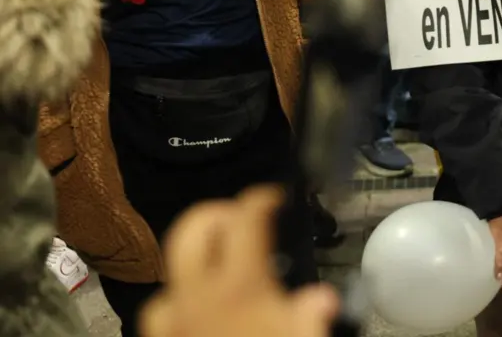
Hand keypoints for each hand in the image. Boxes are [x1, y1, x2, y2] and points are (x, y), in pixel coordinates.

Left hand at [140, 186, 339, 336]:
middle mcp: (197, 298)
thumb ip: (312, 319)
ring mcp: (171, 326)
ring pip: (170, 277)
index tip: (273, 199)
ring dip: (196, 266)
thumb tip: (319, 300)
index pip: (245, 221)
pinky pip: (160, 316)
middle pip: (190, 230)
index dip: (259, 200)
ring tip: (224, 275)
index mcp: (239, 287)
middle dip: (216, 216)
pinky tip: (199, 319)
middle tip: (242, 223)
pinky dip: (179, 307)